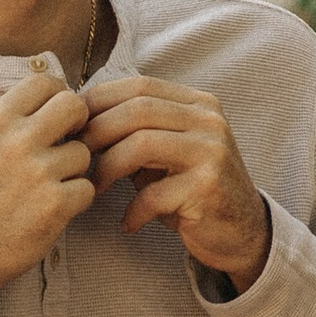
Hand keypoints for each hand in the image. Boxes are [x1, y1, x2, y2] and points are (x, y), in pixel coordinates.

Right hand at [0, 66, 94, 316]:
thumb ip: (12, 123)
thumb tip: (55, 103)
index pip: (44, 81)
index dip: (57, 96)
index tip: (55, 117)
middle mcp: (17, 140)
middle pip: (75, 105)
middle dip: (78, 124)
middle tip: (66, 144)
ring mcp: (39, 172)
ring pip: (83, 153)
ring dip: (73, 170)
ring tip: (46, 188)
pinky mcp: (56, 205)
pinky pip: (87, 188)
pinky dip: (75, 201)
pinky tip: (51, 211)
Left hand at [81, 69, 271, 293]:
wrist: (242, 231)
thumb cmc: (191, 190)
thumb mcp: (167, 151)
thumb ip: (135, 132)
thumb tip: (78, 120)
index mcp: (197, 103)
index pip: (139, 85)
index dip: (99, 101)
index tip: (72, 125)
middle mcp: (208, 120)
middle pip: (137, 109)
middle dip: (97, 132)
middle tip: (74, 156)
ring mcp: (212, 151)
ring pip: (141, 144)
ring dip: (107, 167)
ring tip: (94, 188)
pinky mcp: (208, 186)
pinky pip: (153, 193)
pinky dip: (133, 210)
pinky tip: (128, 223)